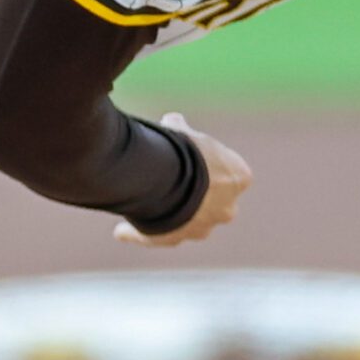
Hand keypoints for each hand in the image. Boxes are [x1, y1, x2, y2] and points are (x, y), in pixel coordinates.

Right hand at [113, 112, 250, 248]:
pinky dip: (137, 234)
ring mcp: (202, 228)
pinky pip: (155, 238)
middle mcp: (226, 208)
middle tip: (171, 180)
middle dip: (196, 195)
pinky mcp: (174, 239)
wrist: (166, 177)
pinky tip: (121, 230)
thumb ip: (180, 128)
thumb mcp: (183, 131)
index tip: (190, 155)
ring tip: (145, 203)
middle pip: (212, 203)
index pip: (230, 173)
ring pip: (186, 223)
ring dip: (171, 215)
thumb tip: (172, 120)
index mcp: (238, 178)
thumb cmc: (182, 150)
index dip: (209, 164)